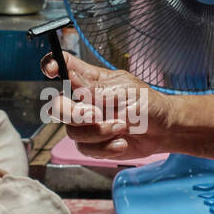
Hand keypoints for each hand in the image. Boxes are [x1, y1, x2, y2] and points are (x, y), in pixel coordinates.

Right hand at [40, 52, 175, 160]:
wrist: (162, 130)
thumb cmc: (147, 104)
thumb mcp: (126, 91)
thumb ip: (97, 90)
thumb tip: (72, 81)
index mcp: (90, 79)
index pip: (62, 66)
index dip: (50, 65)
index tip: (51, 72)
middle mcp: (83, 101)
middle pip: (58, 106)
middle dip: (76, 114)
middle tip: (97, 115)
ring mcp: (86, 123)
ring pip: (72, 131)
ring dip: (98, 132)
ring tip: (122, 128)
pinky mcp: (92, 143)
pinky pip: (85, 148)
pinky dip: (105, 147)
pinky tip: (121, 141)